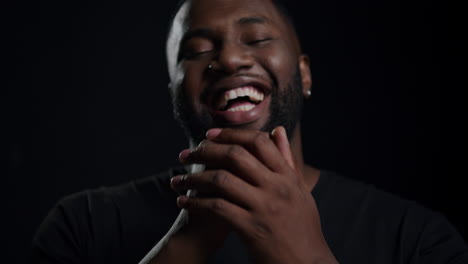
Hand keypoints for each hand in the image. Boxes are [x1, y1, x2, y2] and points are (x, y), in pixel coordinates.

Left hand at [171, 127, 337, 263]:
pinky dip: (196, 202)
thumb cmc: (302, 226)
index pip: (258, 142)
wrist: (308, 263)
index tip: (210, 135)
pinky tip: (184, 201)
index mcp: (287, 176)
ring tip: (178, 179)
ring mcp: (264, 207)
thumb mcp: (299, 189)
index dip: (231, 134)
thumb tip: (278, 130)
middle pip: (236, 156)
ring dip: (194, 177)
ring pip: (222, 179)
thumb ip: (286, 159)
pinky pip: (217, 207)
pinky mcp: (251, 228)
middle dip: (206, 151)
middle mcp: (276, 187)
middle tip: (187, 155)